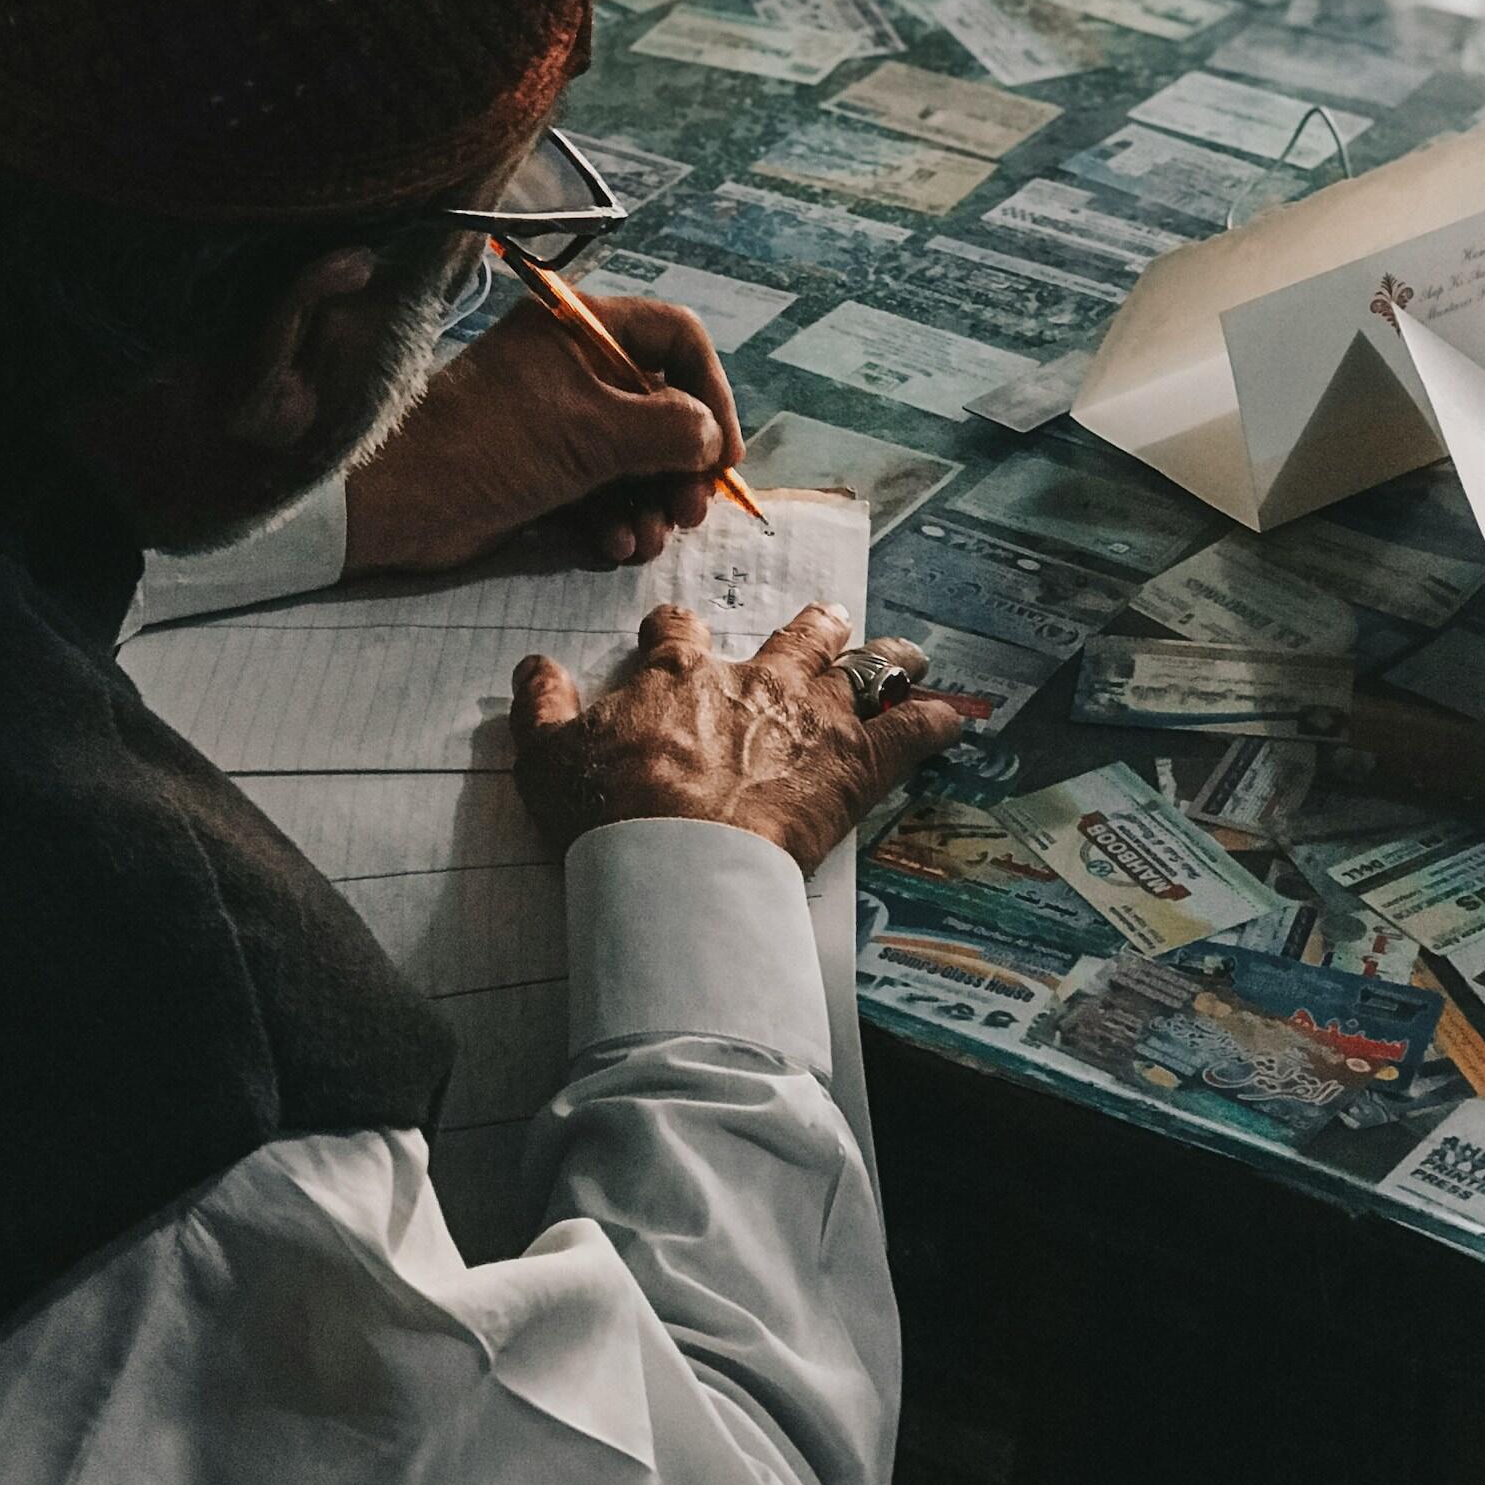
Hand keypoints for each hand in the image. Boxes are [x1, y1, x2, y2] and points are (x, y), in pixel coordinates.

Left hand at [344, 295, 743, 575]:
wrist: (398, 501)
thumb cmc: (490, 445)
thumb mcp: (591, 432)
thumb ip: (668, 429)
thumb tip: (710, 439)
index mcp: (580, 328)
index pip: (676, 339)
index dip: (712, 393)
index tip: (724, 454)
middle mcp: (572, 366)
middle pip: (662, 406)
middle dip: (682, 463)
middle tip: (691, 511)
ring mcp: (556, 420)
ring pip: (635, 456)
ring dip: (652, 501)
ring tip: (651, 538)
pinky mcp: (540, 469)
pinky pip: (601, 489)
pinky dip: (616, 518)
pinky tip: (616, 546)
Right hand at [510, 602, 963, 876]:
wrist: (677, 860)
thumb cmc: (610, 812)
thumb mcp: (548, 759)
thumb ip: (542, 708)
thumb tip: (532, 668)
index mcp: (677, 675)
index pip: (676, 633)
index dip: (673, 631)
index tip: (670, 632)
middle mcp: (752, 680)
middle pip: (794, 636)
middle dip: (812, 628)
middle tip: (823, 624)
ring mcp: (810, 717)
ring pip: (860, 667)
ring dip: (884, 658)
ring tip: (904, 655)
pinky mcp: (854, 766)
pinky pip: (907, 734)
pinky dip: (933, 724)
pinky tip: (952, 717)